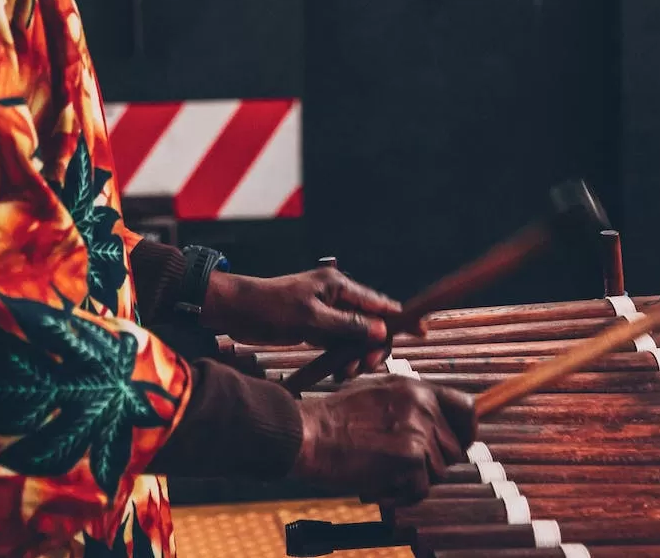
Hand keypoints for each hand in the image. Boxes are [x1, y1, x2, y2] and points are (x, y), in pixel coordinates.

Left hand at [201, 267, 401, 378]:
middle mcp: (336, 297)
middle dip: (373, 346)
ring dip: (356, 356)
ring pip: (355, 337)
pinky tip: (340, 372)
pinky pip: (338, 343)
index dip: (401, 317)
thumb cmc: (272, 307)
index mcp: (338, 286)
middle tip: (366, 365)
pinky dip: (342, 357)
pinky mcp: (315, 328)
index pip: (378, 302)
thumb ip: (347, 325)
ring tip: (348, 373)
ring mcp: (326, 313)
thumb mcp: (311, 319)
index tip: (422, 330)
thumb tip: (381, 331)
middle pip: (370, 323)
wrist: (237, 311)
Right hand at [291, 376, 475, 504]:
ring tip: (382, 473)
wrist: (309, 433)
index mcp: (417, 388)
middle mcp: (423, 406)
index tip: (460, 446)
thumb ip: (411, 407)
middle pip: (454, 450)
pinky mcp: (410, 458)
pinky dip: (401, 495)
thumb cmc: (335, 419)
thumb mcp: (379, 395)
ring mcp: (418, 431)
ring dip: (414, 481)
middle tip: (401, 468)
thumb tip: (438, 430)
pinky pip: (421, 490)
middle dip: (432, 465)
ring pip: (438, 472)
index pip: (467, 408)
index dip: (467, 432)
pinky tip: (378, 486)